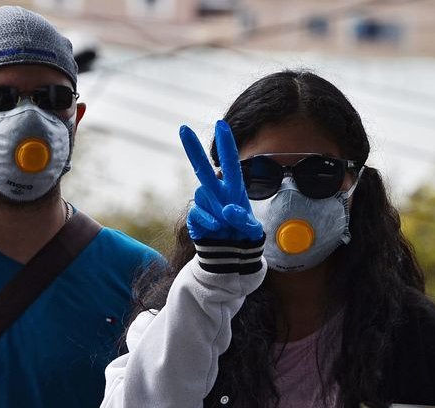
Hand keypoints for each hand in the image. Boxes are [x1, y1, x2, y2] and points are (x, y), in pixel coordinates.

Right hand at [180, 120, 262, 242]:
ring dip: (214, 207)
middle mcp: (217, 193)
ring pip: (202, 194)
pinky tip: (216, 228)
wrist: (230, 255)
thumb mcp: (252, 230)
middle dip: (193, 148)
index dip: (226, 144)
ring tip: (226, 224)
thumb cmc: (243, 236)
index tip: (221, 124)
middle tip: (183, 128)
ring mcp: (205, 204)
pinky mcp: (195, 218)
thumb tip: (227, 210)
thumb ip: (243, 220)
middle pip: (203, 167)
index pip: (231, 163)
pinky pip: (197, 213)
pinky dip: (207, 220)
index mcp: (234, 190)